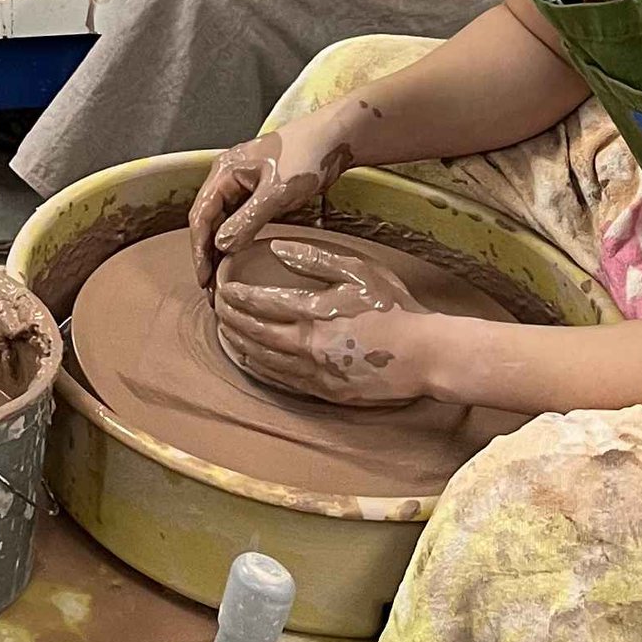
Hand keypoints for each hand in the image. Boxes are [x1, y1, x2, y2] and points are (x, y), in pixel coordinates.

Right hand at [188, 113, 352, 286]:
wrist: (333, 140)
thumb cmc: (305, 158)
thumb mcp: (276, 192)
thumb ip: (248, 219)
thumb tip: (220, 247)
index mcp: (223, 172)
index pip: (201, 214)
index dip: (198, 248)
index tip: (203, 279)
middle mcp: (227, 178)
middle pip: (207, 219)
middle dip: (205, 253)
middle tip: (209, 288)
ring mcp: (242, 185)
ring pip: (222, 221)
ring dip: (219, 249)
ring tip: (219, 281)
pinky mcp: (258, 192)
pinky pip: (238, 219)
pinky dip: (235, 240)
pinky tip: (236, 260)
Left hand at [212, 237, 433, 408]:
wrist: (424, 356)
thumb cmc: (393, 309)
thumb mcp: (357, 271)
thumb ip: (314, 259)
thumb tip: (278, 249)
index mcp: (314, 313)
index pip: (262, 303)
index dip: (238, 296)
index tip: (223, 288)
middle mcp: (308, 346)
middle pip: (256, 333)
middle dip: (232, 320)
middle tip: (217, 309)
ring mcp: (317, 374)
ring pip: (265, 360)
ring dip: (240, 345)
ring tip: (224, 333)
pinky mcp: (327, 392)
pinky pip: (283, 381)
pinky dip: (260, 369)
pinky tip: (251, 361)